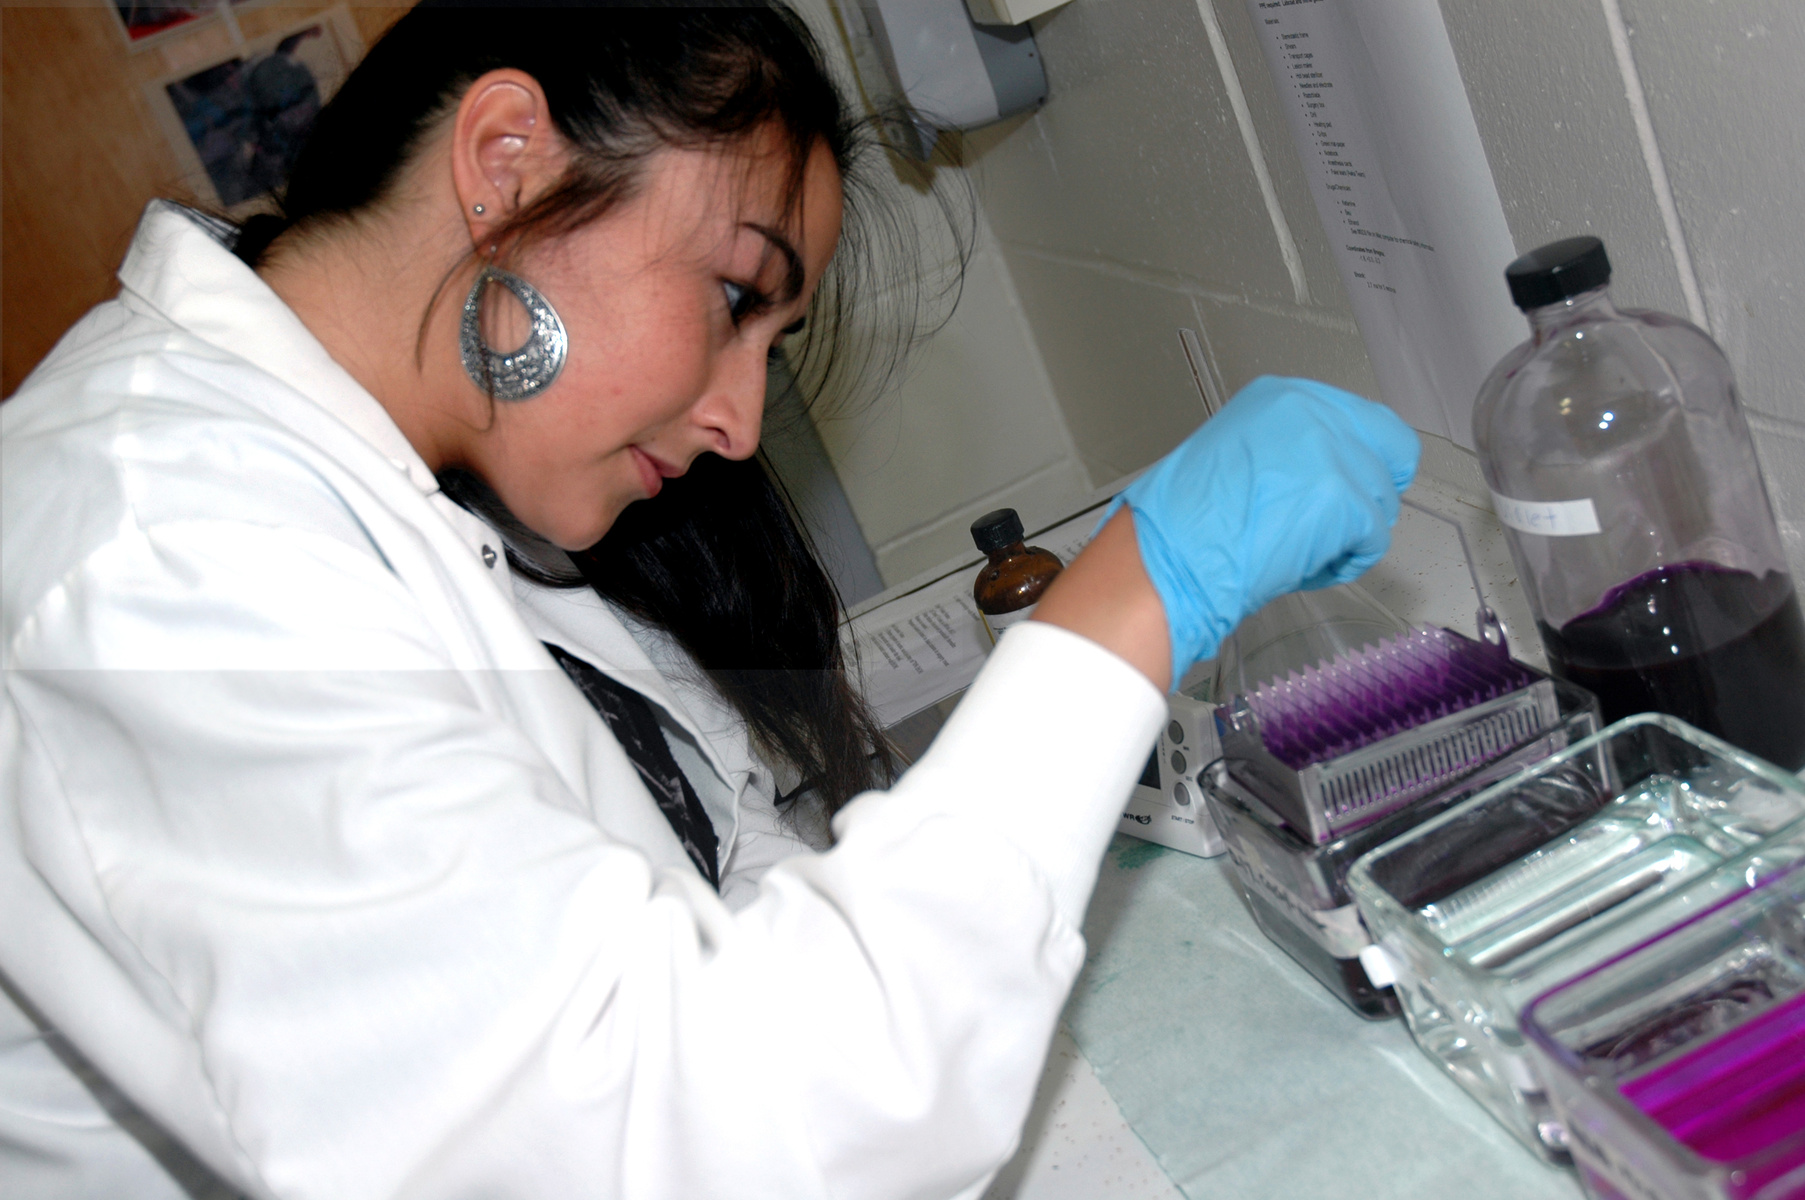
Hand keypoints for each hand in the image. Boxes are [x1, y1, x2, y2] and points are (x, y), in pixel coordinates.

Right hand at [1108, 375, 1418, 686]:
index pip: (1363, 419)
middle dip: (1366, 494)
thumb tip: (1315, 476)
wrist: (1168, 554)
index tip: (1349, 485)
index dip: (1361, 460)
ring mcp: (1333, 456)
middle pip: (1389, 453)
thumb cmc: (1183, 520)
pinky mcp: (1344, 501)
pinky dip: (1345, 562)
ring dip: (1350, 533)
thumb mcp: (1233, 451)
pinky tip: (1304, 565)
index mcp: (1283, 397)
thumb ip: (1286, 450)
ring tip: (1302, 547)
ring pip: (1381, 501)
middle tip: (1336, 523)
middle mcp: (1314, 414)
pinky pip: (1373, 541)